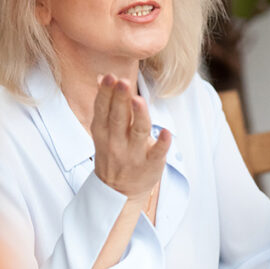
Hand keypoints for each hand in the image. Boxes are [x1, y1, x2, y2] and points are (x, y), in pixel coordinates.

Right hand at [91, 74, 169, 203]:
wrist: (119, 192)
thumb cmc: (113, 153)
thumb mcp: (103, 131)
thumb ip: (106, 105)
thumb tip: (102, 77)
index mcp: (103, 132)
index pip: (103, 109)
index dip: (106, 93)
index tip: (110, 77)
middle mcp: (117, 142)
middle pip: (118, 118)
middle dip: (120, 99)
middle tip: (123, 82)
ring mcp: (134, 154)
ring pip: (137, 132)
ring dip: (139, 116)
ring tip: (138, 100)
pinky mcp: (151, 165)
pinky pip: (157, 153)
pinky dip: (161, 143)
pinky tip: (167, 133)